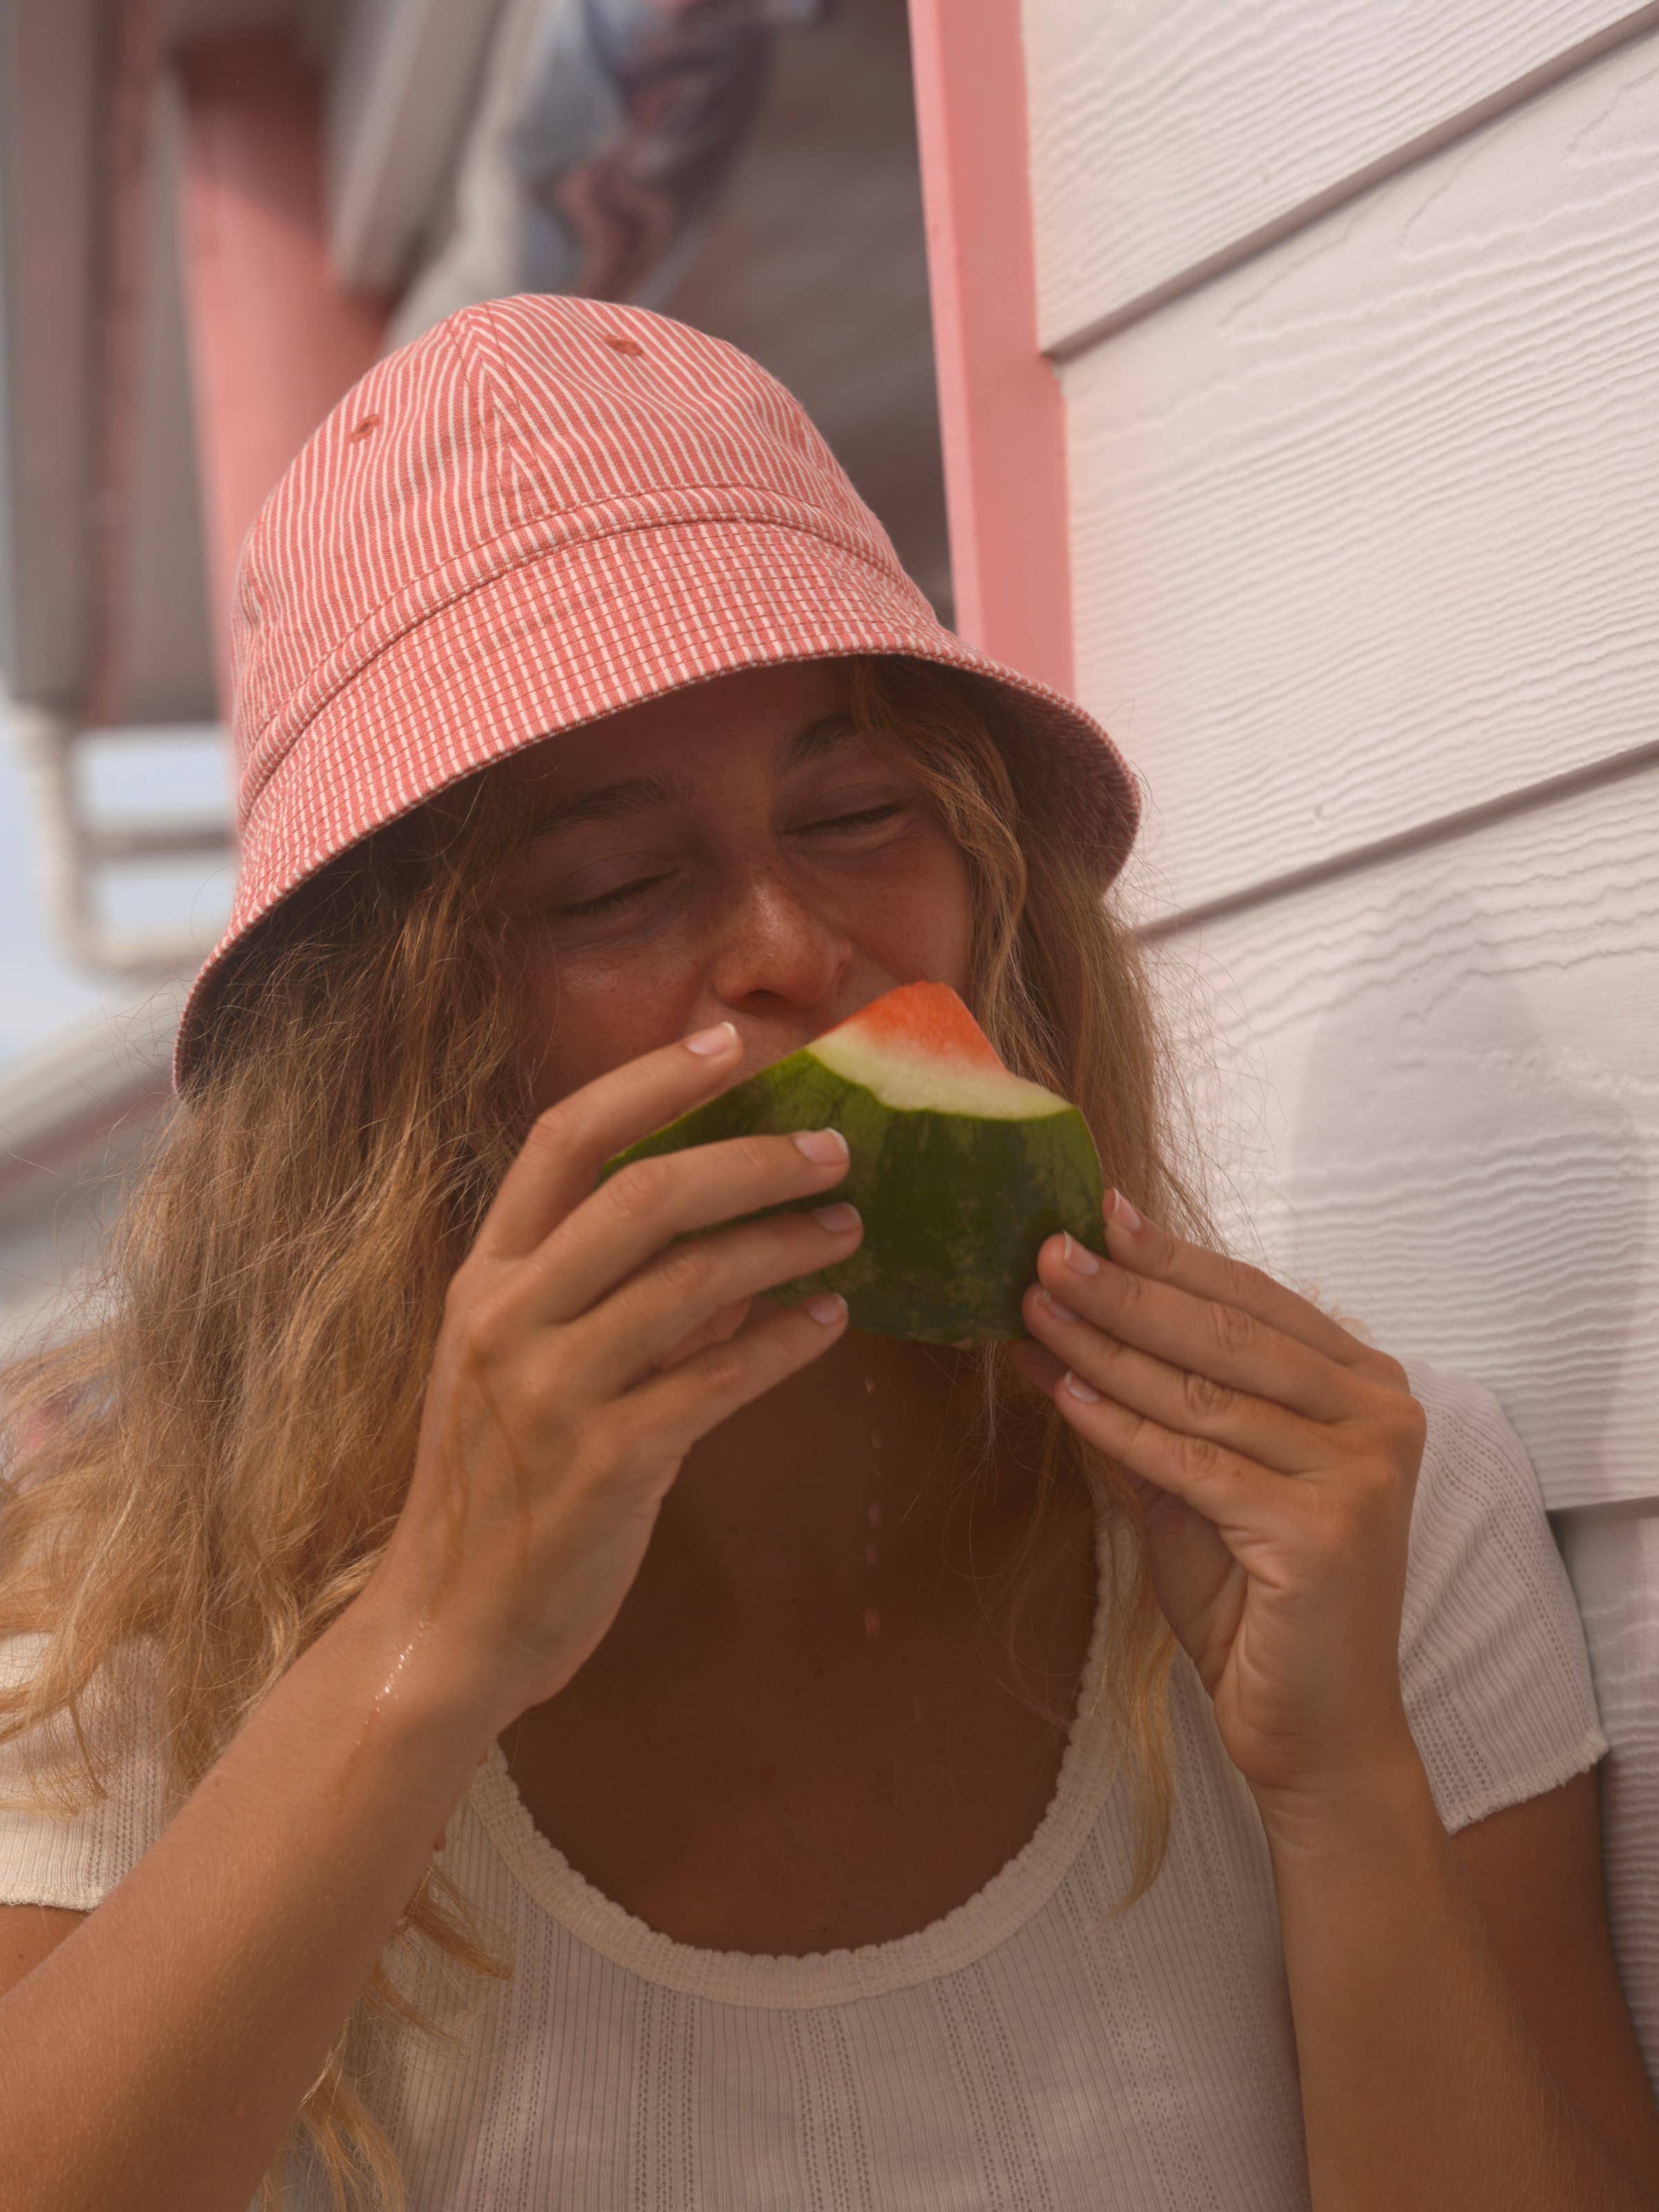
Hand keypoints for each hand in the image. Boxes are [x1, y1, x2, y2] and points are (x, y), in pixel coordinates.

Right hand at [365, 1021, 865, 1736]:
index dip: (651, 1080)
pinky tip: (832, 1321)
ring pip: (692, 1280)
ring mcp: (552, 1390)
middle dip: (752, 1156)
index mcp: (484, 1278)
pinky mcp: (607, 1464)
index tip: (730, 1041)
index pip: (564, 1138)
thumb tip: (730, 1252)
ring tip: (850, 1229)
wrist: (446, 1630)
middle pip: (643, 1191)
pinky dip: (787, 1342)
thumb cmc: (496, 1491)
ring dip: (785, 1244)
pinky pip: (719, 1379)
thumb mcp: (526, 1374)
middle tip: (834, 1148)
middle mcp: (507, 1317)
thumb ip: (613, 1304)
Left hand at [1009, 1191, 1427, 1822]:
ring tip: (1033, 1310)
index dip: (1172, 1256)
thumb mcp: (1194, 1484)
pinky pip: (1195, 1463)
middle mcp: (1382, 1417)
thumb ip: (1144, 1403)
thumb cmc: (1256, 1602)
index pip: (1255, 1299)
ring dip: (1106, 1347)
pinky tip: (1063, 1391)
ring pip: (1204, 1394)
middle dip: (1127, 1289)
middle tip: (1045, 1249)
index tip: (1095, 1212)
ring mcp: (1362, 1474)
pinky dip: (1120, 1427)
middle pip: (1228, 1335)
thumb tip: (1052, 1322)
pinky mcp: (1323, 1532)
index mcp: (1367, 1388)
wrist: (1312, 1731)